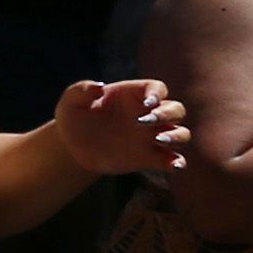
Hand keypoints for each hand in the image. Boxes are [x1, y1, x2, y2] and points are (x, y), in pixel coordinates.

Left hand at [50, 77, 188, 179]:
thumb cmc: (74, 118)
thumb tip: (99, 87)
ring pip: (181, 133)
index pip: (157, 88)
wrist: (72, 147)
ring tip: (158, 140)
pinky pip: (173, 159)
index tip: (147, 103)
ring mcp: (152, 136)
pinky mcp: (151, 157)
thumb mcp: (70, 102)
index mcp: (133, 96)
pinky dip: (177, 162)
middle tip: (144, 122)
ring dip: (176, 136)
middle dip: (167, 114)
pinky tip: (174, 165)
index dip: (157, 93)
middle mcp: (148, 114)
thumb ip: (81, 91)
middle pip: (176, 109)